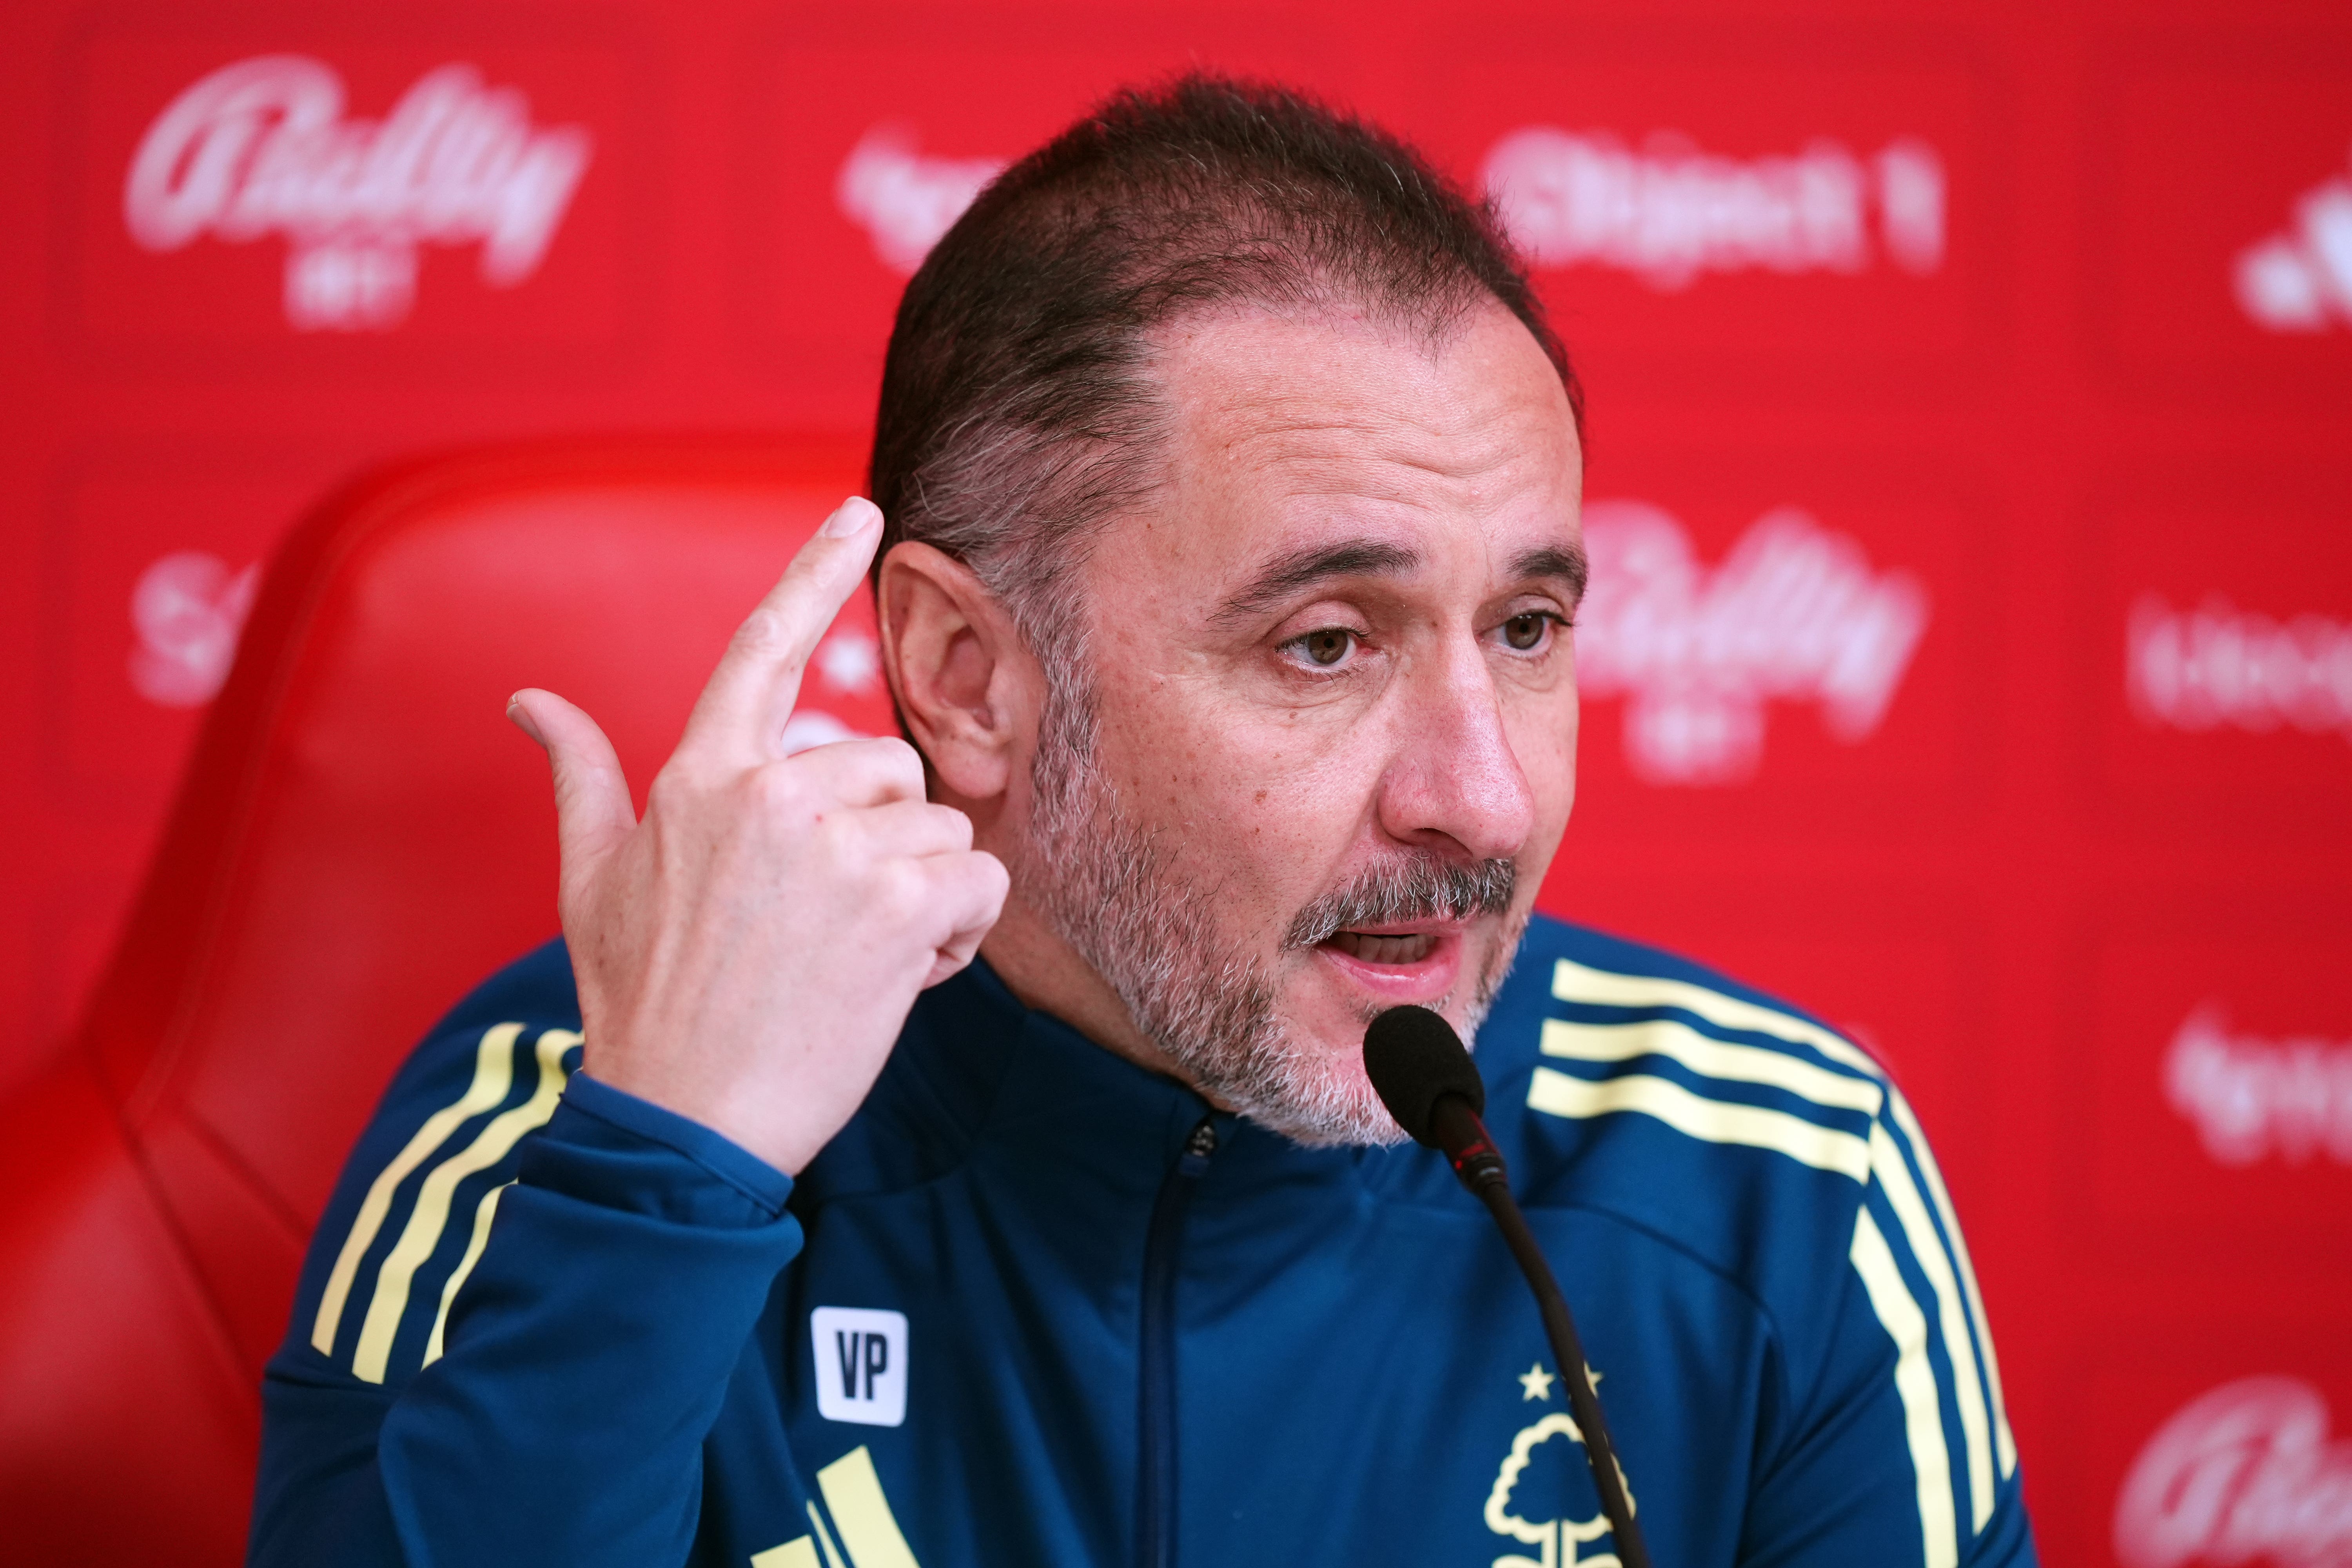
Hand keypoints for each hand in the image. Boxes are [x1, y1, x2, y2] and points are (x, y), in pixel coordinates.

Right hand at [506, 496, 1008, 1173]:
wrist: (685, 1121)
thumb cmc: (641, 1002)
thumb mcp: (592, 880)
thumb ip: (580, 775)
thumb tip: (528, 700)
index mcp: (701, 778)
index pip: (764, 646)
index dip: (815, 569)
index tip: (863, 511)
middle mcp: (770, 794)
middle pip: (888, 766)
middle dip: (880, 839)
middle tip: (827, 920)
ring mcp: (836, 849)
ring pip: (940, 831)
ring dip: (919, 897)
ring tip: (853, 958)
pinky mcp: (897, 909)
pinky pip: (978, 884)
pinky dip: (960, 934)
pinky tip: (899, 979)